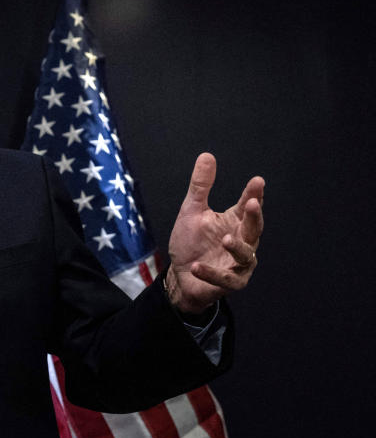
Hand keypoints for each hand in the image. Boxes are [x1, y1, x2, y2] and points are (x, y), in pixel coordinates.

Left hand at [166, 153, 263, 312]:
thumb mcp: (192, 211)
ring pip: (246, 255)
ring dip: (238, 247)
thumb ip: (200, 186)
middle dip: (255, 216)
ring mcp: (238, 264)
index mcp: (235, 222)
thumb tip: (207, 155)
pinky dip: (212, 273)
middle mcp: (242, 241)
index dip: (254, 194)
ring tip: (226, 238)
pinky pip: (225, 278)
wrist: (180, 275)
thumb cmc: (190, 243)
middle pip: (254, 228)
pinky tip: (197, 265)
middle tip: (253, 203)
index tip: (257, 181)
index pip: (248, 206)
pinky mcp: (230, 283)